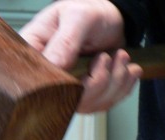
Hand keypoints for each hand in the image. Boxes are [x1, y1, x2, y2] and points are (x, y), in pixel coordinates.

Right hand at [20, 0, 141, 112]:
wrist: (112, 18)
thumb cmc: (91, 12)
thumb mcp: (78, 17)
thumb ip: (65, 41)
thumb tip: (54, 65)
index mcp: (38, 51)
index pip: (40, 82)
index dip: (64, 83)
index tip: (89, 69)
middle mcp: (52, 75)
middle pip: (70, 99)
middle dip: (99, 80)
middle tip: (108, 57)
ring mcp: (71, 88)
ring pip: (91, 103)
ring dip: (115, 82)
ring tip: (121, 57)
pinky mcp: (90, 95)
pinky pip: (106, 103)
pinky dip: (123, 87)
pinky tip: (127, 70)